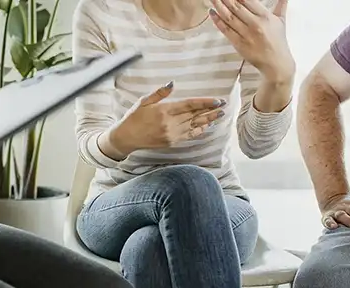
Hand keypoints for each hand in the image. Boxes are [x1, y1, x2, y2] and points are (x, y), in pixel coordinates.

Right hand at [103, 82, 226, 154]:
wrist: (126, 138)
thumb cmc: (133, 117)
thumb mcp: (144, 101)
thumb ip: (160, 92)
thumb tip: (173, 83)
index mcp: (164, 111)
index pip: (190, 105)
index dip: (205, 103)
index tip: (217, 100)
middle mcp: (170, 123)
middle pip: (195, 115)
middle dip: (211, 110)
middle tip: (224, 106)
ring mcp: (172, 134)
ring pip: (195, 126)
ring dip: (208, 120)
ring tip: (219, 115)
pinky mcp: (172, 142)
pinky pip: (190, 135)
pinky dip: (199, 130)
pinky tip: (207, 126)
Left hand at [209, 0, 294, 82]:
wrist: (276, 63)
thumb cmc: (278, 41)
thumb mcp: (281, 21)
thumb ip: (281, 5)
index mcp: (265, 16)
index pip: (247, 0)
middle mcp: (255, 24)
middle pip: (236, 7)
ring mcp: (246, 34)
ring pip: (229, 17)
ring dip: (219, 6)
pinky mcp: (239, 44)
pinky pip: (226, 30)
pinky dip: (217, 21)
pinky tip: (212, 13)